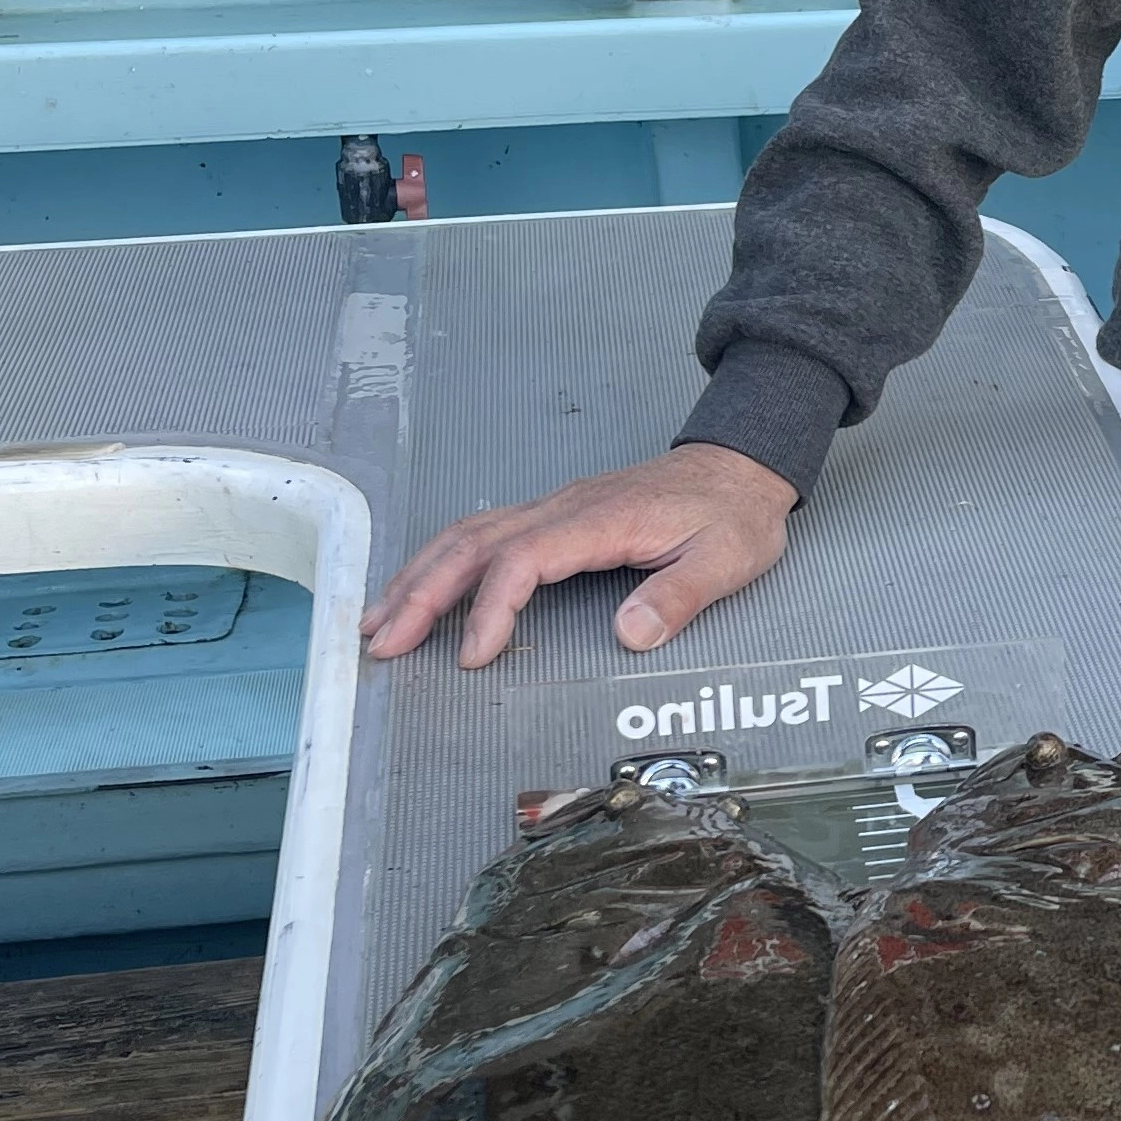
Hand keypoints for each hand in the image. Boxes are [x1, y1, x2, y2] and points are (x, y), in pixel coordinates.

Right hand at [361, 446, 798, 671]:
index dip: (490, 608)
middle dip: (421, 593)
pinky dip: (442, 560)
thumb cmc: (733, 514)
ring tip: (378, 621)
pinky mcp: (557, 515)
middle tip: (381, 642)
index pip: (522, 559)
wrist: (742, 466)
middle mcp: (565, 508)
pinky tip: (421, 586)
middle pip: (473, 544)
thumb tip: (632, 634)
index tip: (473, 654)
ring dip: (419, 576)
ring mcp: (556, 507)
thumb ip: (679, 598)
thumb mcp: (726, 560)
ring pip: (468, 534)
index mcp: (600, 520)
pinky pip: (485, 533)